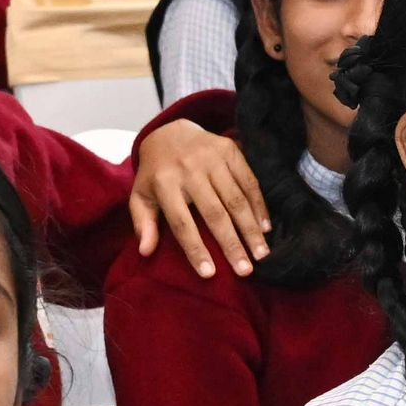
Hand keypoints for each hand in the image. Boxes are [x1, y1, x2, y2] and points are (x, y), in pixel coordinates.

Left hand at [127, 117, 268, 276]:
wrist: (170, 132)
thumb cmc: (156, 173)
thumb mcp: (140, 195)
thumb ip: (142, 222)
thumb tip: (145, 252)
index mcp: (164, 183)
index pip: (181, 223)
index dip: (195, 249)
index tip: (209, 274)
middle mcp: (189, 169)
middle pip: (214, 213)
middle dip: (232, 244)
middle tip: (246, 271)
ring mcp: (212, 158)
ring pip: (236, 199)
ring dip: (251, 229)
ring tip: (262, 254)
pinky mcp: (230, 150)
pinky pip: (249, 181)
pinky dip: (259, 206)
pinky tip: (265, 227)